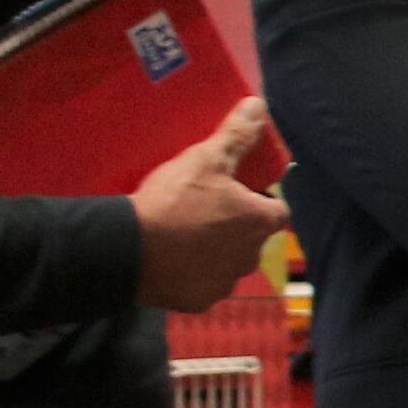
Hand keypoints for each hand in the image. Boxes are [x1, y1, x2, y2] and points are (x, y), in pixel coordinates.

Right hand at [131, 98, 287, 311]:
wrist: (130, 251)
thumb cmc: (175, 201)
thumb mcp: (206, 159)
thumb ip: (236, 136)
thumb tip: (259, 106)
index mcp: (259, 223)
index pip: (276, 210)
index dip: (261, 200)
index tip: (237, 191)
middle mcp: (250, 257)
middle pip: (252, 238)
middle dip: (235, 226)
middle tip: (204, 209)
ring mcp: (225, 283)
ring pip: (227, 263)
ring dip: (214, 251)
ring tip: (184, 233)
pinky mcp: (199, 301)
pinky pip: (202, 284)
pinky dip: (192, 274)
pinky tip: (171, 259)